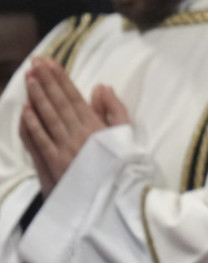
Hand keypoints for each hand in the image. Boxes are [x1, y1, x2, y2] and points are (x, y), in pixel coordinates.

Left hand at [18, 57, 128, 195]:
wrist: (114, 199)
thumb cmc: (122, 166)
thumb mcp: (126, 135)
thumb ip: (115, 110)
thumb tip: (101, 87)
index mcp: (97, 125)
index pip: (75, 96)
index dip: (61, 79)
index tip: (50, 63)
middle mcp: (79, 133)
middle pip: (60, 103)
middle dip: (47, 81)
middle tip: (35, 63)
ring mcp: (65, 148)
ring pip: (49, 117)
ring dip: (38, 96)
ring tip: (29, 78)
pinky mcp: (54, 164)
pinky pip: (41, 141)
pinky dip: (32, 125)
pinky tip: (26, 110)